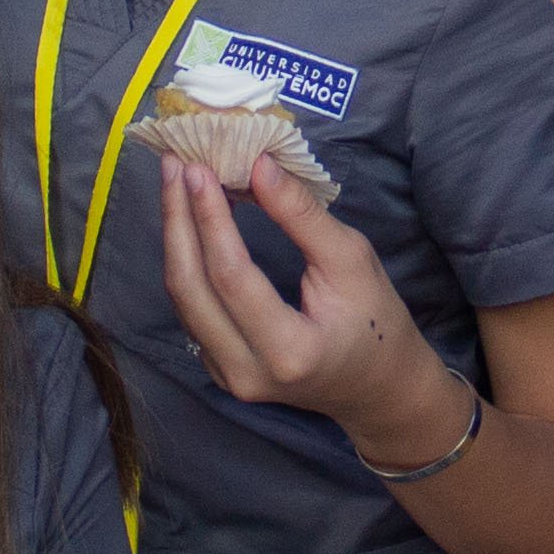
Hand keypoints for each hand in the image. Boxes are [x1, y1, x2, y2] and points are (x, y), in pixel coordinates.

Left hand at [156, 147, 458, 466]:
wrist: (379, 388)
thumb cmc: (376, 321)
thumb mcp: (351, 260)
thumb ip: (301, 215)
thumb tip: (257, 166)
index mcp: (289, 350)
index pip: (230, 275)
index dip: (209, 218)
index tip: (197, 169)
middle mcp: (247, 372)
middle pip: (190, 289)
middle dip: (178, 221)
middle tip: (174, 167)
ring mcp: (228, 377)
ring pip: (183, 300)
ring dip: (176, 238)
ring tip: (176, 184)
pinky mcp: (219, 371)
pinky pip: (192, 312)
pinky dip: (187, 263)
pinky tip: (190, 224)